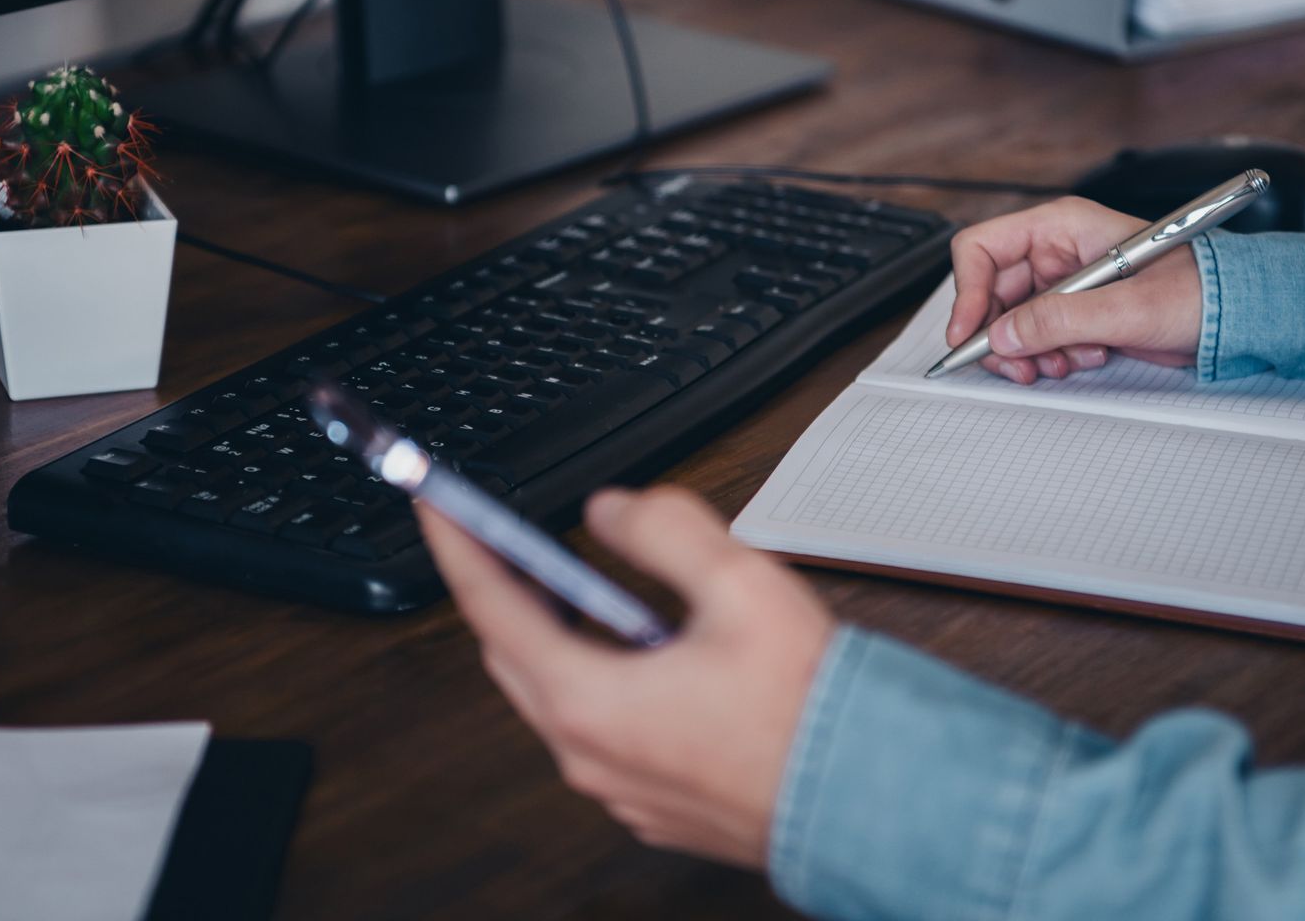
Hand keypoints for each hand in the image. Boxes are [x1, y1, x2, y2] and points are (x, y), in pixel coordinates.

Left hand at [417, 487, 833, 867]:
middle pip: (513, 655)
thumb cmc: (810, 710)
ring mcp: (619, 787)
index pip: (492, 606)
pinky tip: (638, 649)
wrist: (869, 801)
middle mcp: (589, 755)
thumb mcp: (739, 584)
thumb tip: (612, 512)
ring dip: (555, 634)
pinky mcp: (653, 802)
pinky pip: (598, 732)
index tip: (435, 502)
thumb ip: (664, 530)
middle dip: (503, 588)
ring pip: (555, 696)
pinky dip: (597, 678)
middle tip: (503, 536)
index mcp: (589, 701)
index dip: (458, 543)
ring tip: (573, 581)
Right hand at [947, 196, 1203, 384]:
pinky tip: (1083, 358)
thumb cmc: (1201, 290)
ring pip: (1012, 321)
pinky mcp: (1077, 313)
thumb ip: (1061, 320)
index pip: (983, 249)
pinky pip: (1038, 337)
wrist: (1237, 314)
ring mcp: (1065, 284)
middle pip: (992, 293)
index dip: (968, 292)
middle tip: (1017, 366)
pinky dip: (1050, 356)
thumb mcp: (1128, 307)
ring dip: (1029, 351)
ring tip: (1062, 363)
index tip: (969, 334)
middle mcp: (1057, 252)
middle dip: (1001, 335)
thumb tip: (1004, 336)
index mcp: (1062, 227)